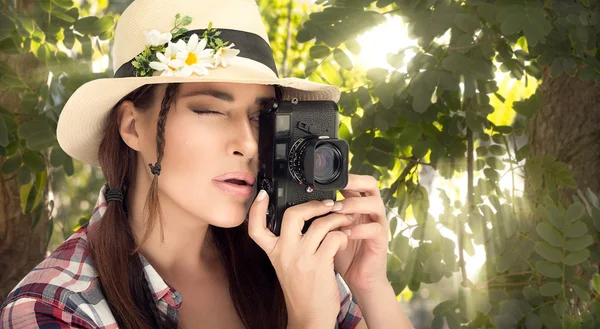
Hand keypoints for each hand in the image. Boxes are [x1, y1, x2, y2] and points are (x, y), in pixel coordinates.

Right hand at [248, 190, 354, 327]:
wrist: (310, 317)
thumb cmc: (302, 291)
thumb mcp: (286, 266)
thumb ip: (289, 245)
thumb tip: (303, 219)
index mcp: (274, 253)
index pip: (255, 227)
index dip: (257, 209)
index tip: (262, 194)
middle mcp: (285, 253)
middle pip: (292, 215)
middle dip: (313, 204)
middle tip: (327, 204)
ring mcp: (302, 258)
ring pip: (320, 224)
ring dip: (336, 218)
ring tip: (343, 220)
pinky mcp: (320, 265)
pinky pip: (334, 237)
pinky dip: (342, 234)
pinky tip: (344, 239)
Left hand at [332, 174, 389, 292]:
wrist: (359, 279)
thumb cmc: (342, 253)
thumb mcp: (328, 230)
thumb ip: (322, 215)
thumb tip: (303, 204)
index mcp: (357, 205)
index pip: (355, 181)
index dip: (343, 176)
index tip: (326, 178)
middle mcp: (370, 210)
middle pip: (370, 184)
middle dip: (354, 181)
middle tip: (338, 186)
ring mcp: (378, 223)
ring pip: (374, 203)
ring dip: (354, 204)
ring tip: (337, 210)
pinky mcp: (381, 240)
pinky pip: (375, 229)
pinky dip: (359, 229)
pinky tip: (346, 234)